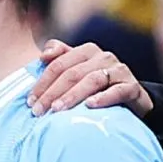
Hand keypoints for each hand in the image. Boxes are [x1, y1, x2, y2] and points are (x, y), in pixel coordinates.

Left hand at [28, 39, 153, 116]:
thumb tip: (43, 55)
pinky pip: (117, 91)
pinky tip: (89, 106)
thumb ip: (59, 58)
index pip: (58, 64)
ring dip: (72, 96)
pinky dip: (103, 98)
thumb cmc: (97, 85)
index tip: (30, 101)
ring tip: (57, 110)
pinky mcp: (132, 87)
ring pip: (91, 80)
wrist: (132, 99)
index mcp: (86, 51)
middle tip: (38, 111)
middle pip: (72, 73)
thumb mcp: (77, 70)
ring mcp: (119, 70)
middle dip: (52, 92)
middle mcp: (103, 57)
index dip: (42, 82)